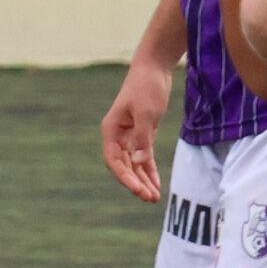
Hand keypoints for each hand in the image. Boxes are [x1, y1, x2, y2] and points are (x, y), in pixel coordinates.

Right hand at [100, 58, 169, 202]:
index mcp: (111, 130)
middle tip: (150, 199)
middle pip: (124, 166)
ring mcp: (129, 136)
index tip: (138, 190)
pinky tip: (156, 184)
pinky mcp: (142, 135)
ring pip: (134, 164)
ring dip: (143, 180)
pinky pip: (144, 157)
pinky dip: (150, 170)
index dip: (125, 177)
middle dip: (136, 183)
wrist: (154, 69)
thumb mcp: (146, 112)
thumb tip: (139, 160)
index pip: (114, 161)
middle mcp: (117, 136)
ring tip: (154, 198)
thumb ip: (142, 137)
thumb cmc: (146, 87)